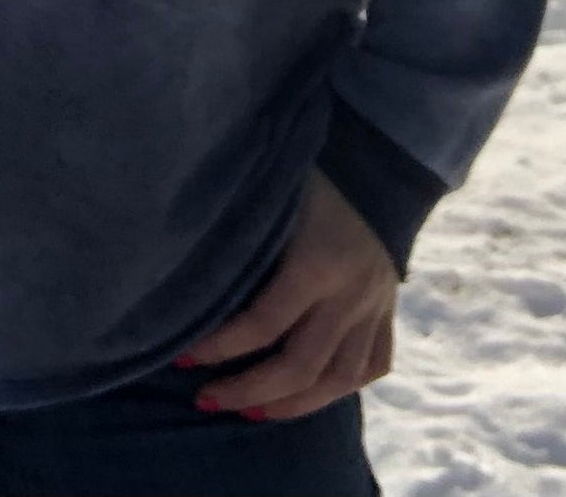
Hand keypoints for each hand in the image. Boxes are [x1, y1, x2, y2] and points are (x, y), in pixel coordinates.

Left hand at [171, 166, 398, 422]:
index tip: (182, 358)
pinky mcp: (389, 307)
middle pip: (301, 366)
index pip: (263, 324)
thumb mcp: (270, 191)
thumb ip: (237, 232)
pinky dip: (344, 385)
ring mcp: (375, 304)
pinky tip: (312, 393)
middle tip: (206, 400)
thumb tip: (176, 264)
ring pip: (340, 378)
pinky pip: (375, 362)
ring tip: (254, 413)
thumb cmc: (307, 166)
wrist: (375, 153)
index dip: (220, 347)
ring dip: (294, 403)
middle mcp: (350, 292)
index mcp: (317, 262)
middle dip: (249, 390)